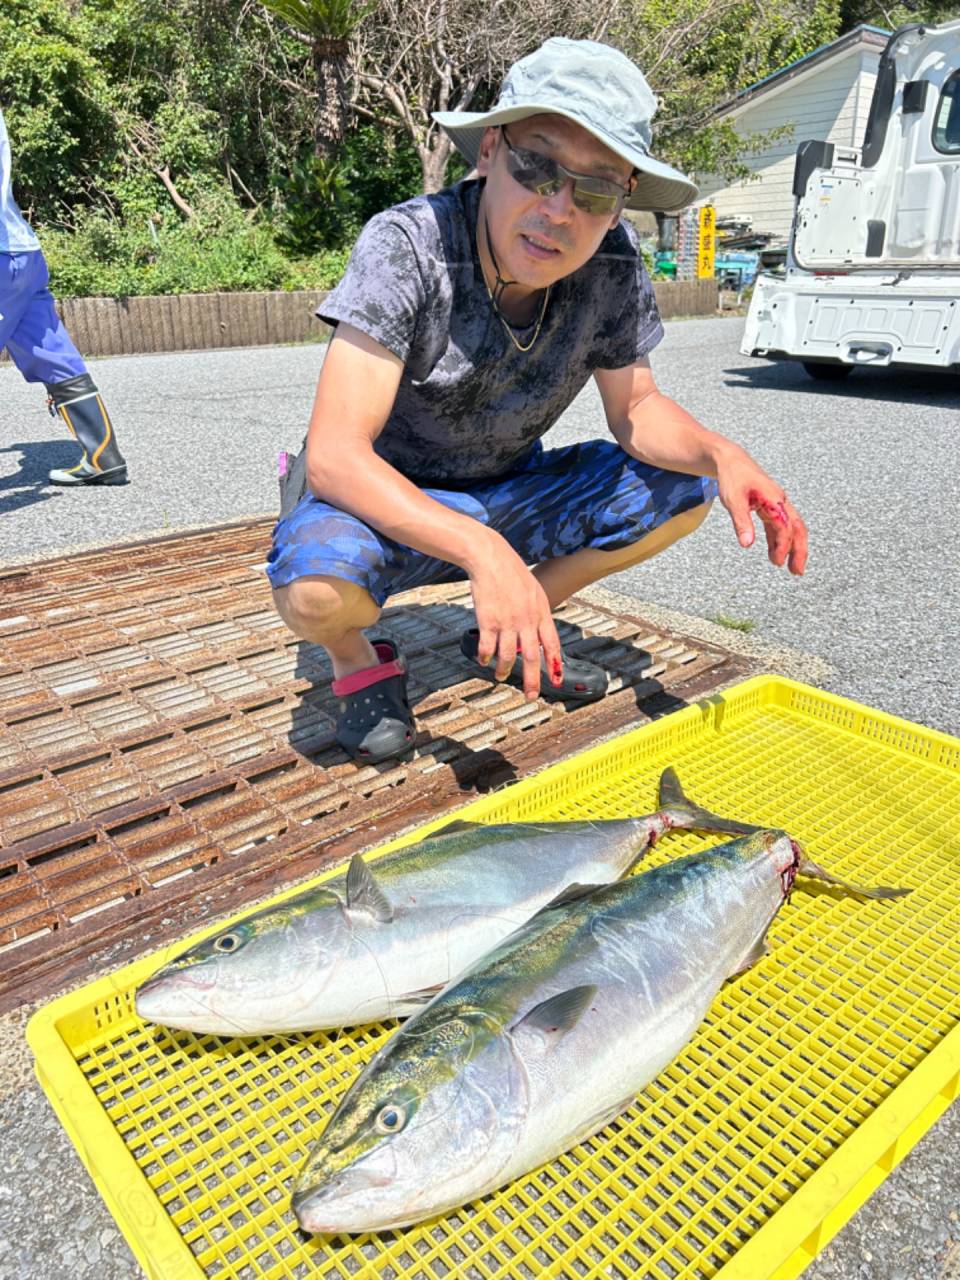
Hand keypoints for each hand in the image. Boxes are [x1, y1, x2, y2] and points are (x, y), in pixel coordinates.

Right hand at [466, 531, 563, 699]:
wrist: (490, 558)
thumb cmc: (511, 572)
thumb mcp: (534, 591)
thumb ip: (537, 614)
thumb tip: (539, 634)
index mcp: (540, 613)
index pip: (551, 645)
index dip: (554, 665)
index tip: (555, 681)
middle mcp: (526, 620)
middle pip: (531, 657)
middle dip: (532, 680)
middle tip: (531, 695)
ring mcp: (507, 622)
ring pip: (507, 657)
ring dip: (504, 670)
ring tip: (501, 676)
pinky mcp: (488, 621)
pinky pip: (488, 648)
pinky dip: (486, 658)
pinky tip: (484, 660)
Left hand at [717, 452, 807, 575]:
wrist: (731, 460)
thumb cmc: (733, 477)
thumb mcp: (733, 501)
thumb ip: (741, 522)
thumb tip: (747, 544)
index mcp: (774, 499)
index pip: (784, 526)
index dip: (783, 545)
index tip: (778, 562)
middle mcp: (780, 501)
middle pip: (797, 528)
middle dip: (800, 550)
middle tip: (797, 572)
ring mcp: (777, 504)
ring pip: (791, 528)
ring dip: (792, 548)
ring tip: (790, 568)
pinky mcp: (770, 506)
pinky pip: (780, 526)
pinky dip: (779, 540)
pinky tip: (775, 553)